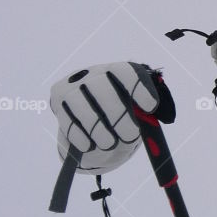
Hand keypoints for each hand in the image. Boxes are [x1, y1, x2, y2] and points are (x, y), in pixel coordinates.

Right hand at [50, 62, 174, 174]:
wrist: (85, 108)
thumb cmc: (118, 107)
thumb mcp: (132, 104)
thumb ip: (145, 108)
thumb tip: (159, 117)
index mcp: (115, 71)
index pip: (126, 72)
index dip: (139, 88)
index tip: (150, 108)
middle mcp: (92, 74)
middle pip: (103, 89)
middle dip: (118, 115)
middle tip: (131, 135)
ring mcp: (72, 87)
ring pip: (82, 106)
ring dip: (97, 128)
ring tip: (110, 144)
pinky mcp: (57, 102)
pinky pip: (67, 120)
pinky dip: (78, 135)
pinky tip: (88, 146)